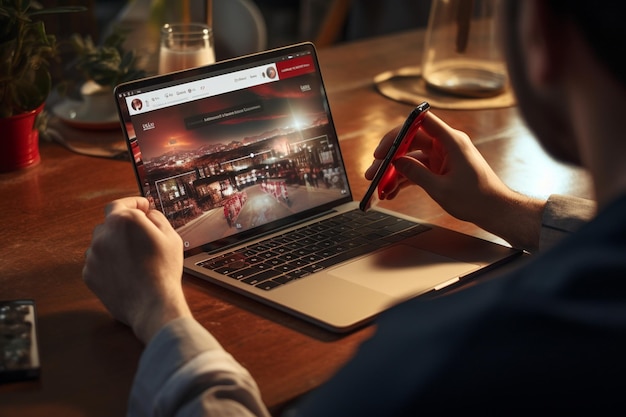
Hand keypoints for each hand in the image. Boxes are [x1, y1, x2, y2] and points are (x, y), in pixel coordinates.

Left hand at [83, 196, 191, 342]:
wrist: (152, 304)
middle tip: (141, 237)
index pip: (120, 204)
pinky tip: (126, 271)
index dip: (132, 203)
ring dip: (115, 245)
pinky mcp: (89, 274)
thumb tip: (148, 215)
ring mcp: (93, 255)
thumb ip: (157, 218)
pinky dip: (108, 263)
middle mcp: (103, 234)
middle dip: (124, 227)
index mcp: (123, 221)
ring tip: (134, 259)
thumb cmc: (164, 271)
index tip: (141, 207)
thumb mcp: (171, 236)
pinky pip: (97, 262)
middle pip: (110, 223)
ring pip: (102, 243)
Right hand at [365, 112, 544, 250]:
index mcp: (451, 141)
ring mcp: (443, 157)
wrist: (495, 211)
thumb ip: (417, 174)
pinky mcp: (441, 169)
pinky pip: (418, 170)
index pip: (420, 122)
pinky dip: (405, 180)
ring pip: (411, 158)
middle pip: (410, 142)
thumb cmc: (477, 198)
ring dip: (394, 172)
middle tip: (373, 171)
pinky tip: (392, 192)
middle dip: (390, 157)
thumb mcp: (441, 189)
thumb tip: (396, 162)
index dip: (398, 132)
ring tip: (379, 187)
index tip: (383, 149)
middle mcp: (446, 145)